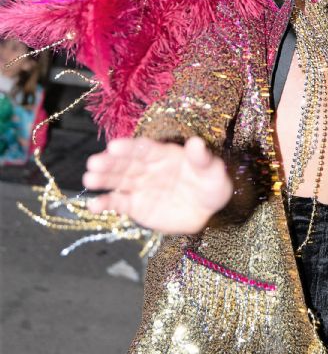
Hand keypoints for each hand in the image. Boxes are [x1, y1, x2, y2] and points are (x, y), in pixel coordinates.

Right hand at [82, 136, 232, 233]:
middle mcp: (148, 168)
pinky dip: (106, 204)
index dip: (129, 146)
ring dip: (103, 180)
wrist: (210, 211)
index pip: (144, 148)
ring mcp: (140, 187)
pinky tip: (93, 205)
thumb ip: (202, 159)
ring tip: (89, 179)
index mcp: (164, 154)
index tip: (114, 146)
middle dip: (110, 163)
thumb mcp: (213, 171)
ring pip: (118, 181)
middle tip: (94, 163)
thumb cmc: (211, 184)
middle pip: (126, 163)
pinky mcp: (137, 206)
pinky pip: (119, 204)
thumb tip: (197, 142)